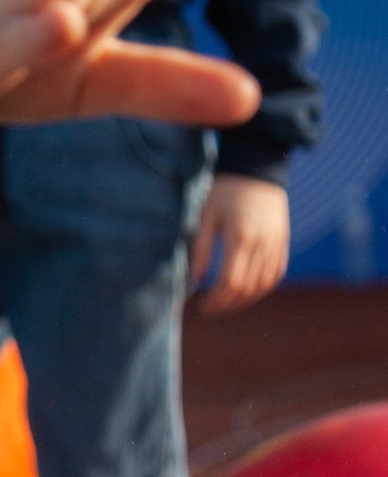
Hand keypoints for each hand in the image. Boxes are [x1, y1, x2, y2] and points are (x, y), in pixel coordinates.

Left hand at [190, 170, 290, 311]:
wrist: (256, 167)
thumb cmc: (225, 190)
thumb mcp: (206, 216)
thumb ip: (200, 250)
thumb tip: (194, 281)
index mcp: (240, 237)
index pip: (229, 283)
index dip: (215, 300)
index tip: (200, 305)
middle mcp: (262, 243)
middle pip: (247, 289)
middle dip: (227, 305)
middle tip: (210, 309)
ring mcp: (276, 242)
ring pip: (264, 285)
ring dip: (245, 300)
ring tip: (227, 304)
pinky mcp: (282, 240)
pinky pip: (276, 272)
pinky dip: (262, 287)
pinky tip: (247, 292)